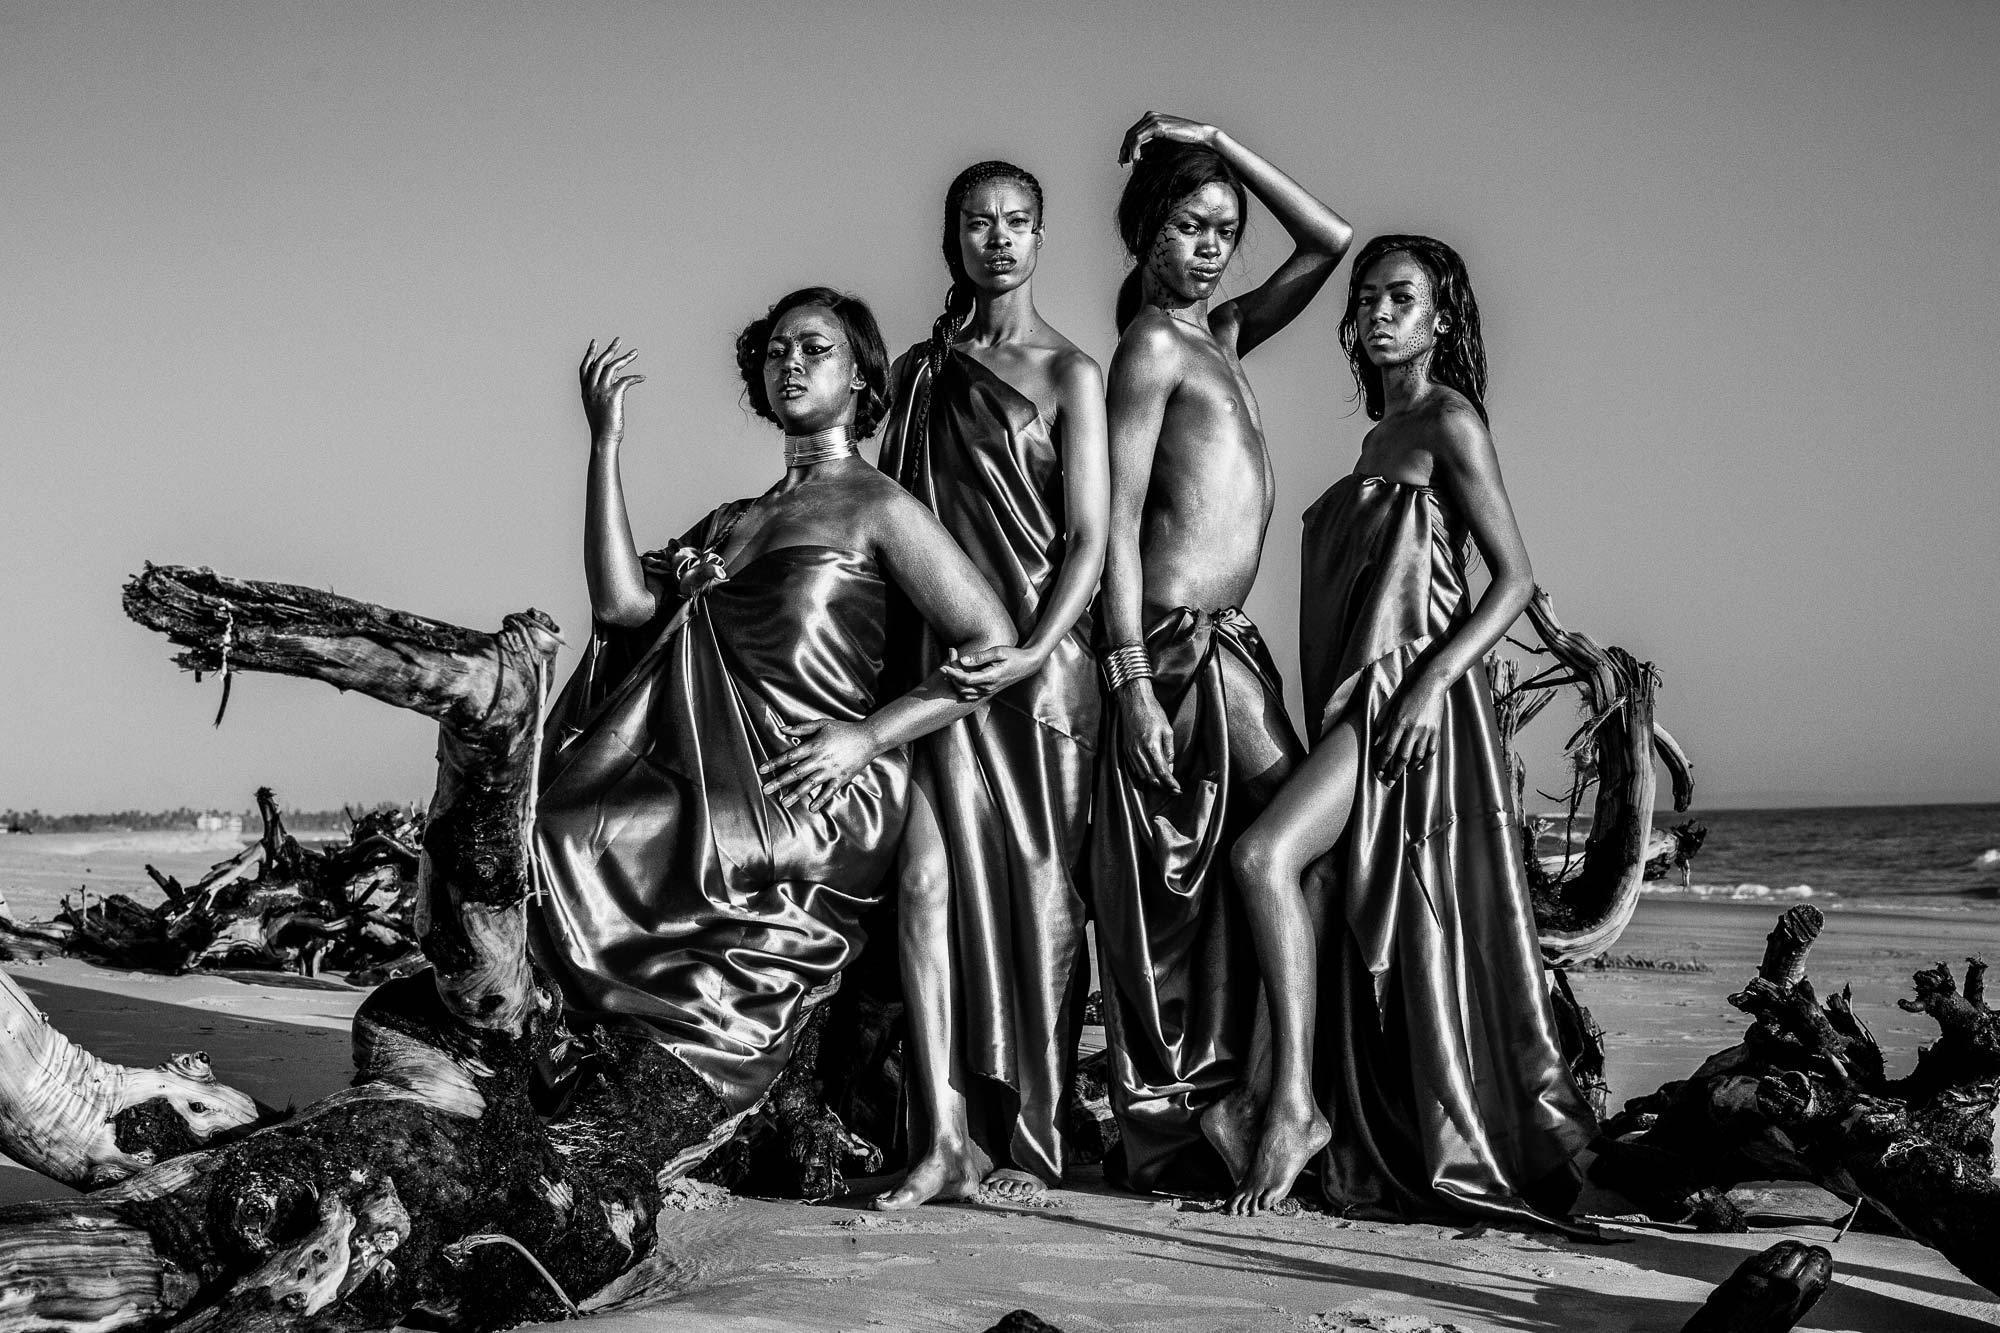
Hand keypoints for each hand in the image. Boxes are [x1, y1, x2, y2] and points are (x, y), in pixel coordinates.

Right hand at [580, 337, 644, 443]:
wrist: (604, 438)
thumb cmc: (604, 426)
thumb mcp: (599, 406)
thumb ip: (604, 391)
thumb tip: (617, 378)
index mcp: (586, 391)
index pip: (585, 367)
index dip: (590, 354)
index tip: (595, 342)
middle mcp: (591, 388)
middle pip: (600, 363)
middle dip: (610, 350)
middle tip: (619, 340)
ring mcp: (601, 391)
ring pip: (612, 367)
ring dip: (625, 358)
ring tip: (635, 352)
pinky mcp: (613, 395)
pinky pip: (626, 380)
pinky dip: (635, 377)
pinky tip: (643, 378)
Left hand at [759, 719, 879, 812]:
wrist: (868, 738)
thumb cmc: (844, 729)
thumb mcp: (822, 724)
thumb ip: (802, 728)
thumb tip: (783, 728)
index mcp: (814, 745)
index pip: (790, 755)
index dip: (775, 763)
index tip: (762, 770)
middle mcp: (820, 759)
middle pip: (796, 772)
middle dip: (780, 781)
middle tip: (766, 789)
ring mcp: (831, 770)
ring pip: (810, 783)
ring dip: (796, 793)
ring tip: (783, 802)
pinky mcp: (842, 778)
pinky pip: (829, 791)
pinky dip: (821, 799)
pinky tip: (811, 807)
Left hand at [939, 644, 1044, 700]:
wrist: (1028, 665)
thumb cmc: (1014, 656)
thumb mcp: (998, 651)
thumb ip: (980, 657)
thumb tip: (963, 660)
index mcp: (990, 678)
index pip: (965, 679)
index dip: (952, 673)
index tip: (943, 666)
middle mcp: (988, 688)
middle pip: (962, 686)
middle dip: (952, 672)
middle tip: (951, 653)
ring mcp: (988, 691)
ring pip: (964, 692)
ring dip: (955, 680)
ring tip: (953, 662)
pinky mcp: (988, 691)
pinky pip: (970, 695)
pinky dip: (961, 687)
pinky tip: (958, 675)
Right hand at [1116, 683, 1179, 792]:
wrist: (1134, 701)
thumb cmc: (1153, 713)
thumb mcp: (1167, 730)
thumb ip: (1169, 750)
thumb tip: (1170, 767)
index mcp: (1151, 746)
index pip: (1162, 772)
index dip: (1170, 783)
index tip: (1177, 789)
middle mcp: (1139, 751)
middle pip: (1150, 777)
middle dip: (1162, 786)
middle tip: (1172, 791)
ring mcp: (1130, 751)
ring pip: (1141, 774)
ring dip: (1152, 782)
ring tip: (1163, 786)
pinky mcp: (1125, 749)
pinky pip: (1134, 767)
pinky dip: (1143, 774)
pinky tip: (1150, 775)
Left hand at [1118, 111, 1218, 164]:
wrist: (1200, 137)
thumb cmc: (1184, 143)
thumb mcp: (1162, 145)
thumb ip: (1148, 148)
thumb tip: (1134, 158)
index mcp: (1151, 118)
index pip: (1132, 132)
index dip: (1125, 147)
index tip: (1123, 161)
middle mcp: (1150, 116)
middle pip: (1129, 134)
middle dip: (1124, 150)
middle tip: (1123, 164)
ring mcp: (1152, 119)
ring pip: (1131, 137)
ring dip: (1129, 153)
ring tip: (1131, 166)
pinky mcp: (1156, 125)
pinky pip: (1138, 139)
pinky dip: (1134, 151)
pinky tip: (1136, 162)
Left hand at [1373, 679, 1442, 786]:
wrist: (1430, 684)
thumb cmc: (1407, 694)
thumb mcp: (1391, 708)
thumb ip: (1383, 725)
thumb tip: (1377, 743)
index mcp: (1398, 723)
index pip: (1388, 749)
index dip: (1383, 762)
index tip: (1379, 771)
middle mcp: (1412, 729)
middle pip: (1402, 757)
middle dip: (1395, 772)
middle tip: (1390, 782)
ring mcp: (1426, 731)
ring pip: (1417, 757)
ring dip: (1409, 768)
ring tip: (1403, 774)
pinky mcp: (1436, 731)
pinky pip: (1431, 751)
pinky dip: (1424, 761)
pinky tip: (1418, 766)